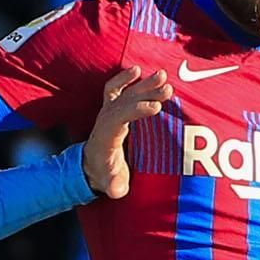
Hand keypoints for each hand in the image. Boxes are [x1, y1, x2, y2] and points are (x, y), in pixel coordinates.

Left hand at [83, 65, 170, 199]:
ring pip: (124, 93)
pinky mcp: (111, 108)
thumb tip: (117, 191)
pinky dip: (124, 78)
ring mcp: (107, 112)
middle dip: (145, 93)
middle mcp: (105, 120)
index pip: (119, 118)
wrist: (91, 165)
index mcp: (105, 136)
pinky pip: (114, 88)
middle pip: (124, 101)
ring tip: (163, 76)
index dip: (136, 111)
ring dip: (143, 84)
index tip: (156, 108)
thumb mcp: (111, 183)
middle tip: (167, 88)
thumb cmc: (104, 174)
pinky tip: (136, 69)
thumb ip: (114, 186)